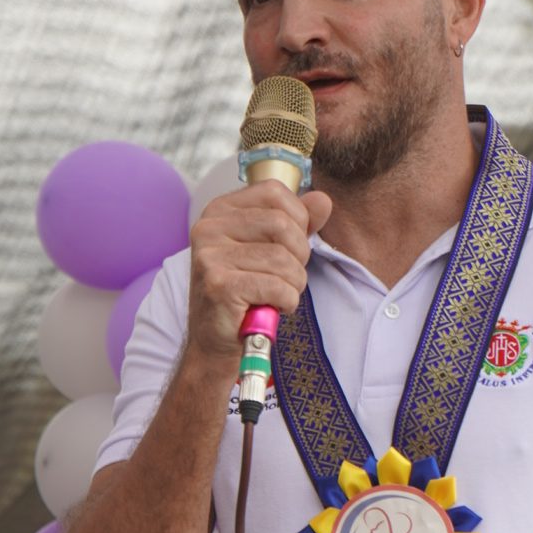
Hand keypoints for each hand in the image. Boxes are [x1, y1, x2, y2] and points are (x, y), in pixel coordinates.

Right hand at [187, 179, 332, 356]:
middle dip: (299, 256)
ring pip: (283, 259)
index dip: (297, 219)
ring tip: (278, 295)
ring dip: (294, 284)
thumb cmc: (245, 293)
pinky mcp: (218, 285)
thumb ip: (297, 223)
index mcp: (221, 210)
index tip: (290, 246)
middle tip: (286, 277)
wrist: (216, 341)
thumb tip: (323, 200)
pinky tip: (273, 307)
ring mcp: (210, 256)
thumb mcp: (271, 250)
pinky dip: (286, 301)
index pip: (273, 192)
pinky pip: (277, 286)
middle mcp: (209, 227)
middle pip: (282, 224)